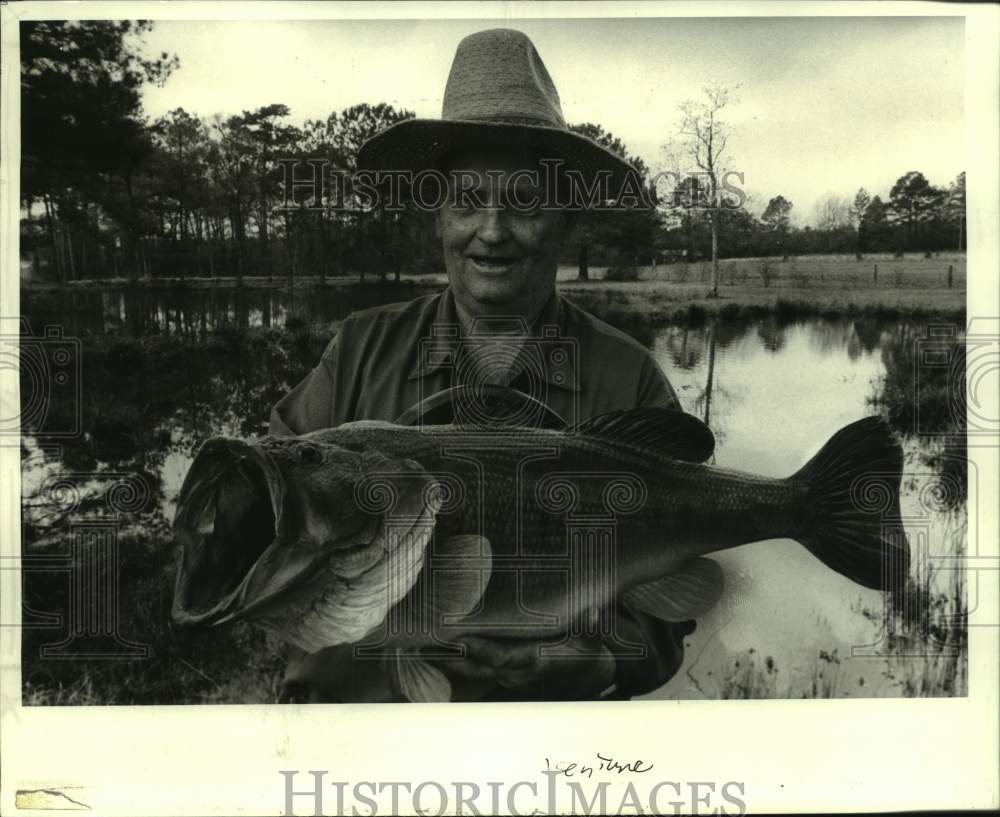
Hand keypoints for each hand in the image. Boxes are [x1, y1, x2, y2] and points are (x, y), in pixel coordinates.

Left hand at [425, 634, 617, 699]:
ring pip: (469, 673)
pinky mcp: (501, 674)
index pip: (504, 657)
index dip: (482, 651)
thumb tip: (595, 614)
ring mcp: (506, 676)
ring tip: (415, 644)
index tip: (460, 640)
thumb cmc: (585, 652)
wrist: (587, 676)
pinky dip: (450, 663)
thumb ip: (593, 627)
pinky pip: (471, 672)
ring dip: (443, 661)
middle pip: (477, 668)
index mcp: (536, 661)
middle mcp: (516, 672)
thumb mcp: (593, 639)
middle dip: (450, 657)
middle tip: (422, 640)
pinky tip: (427, 652)